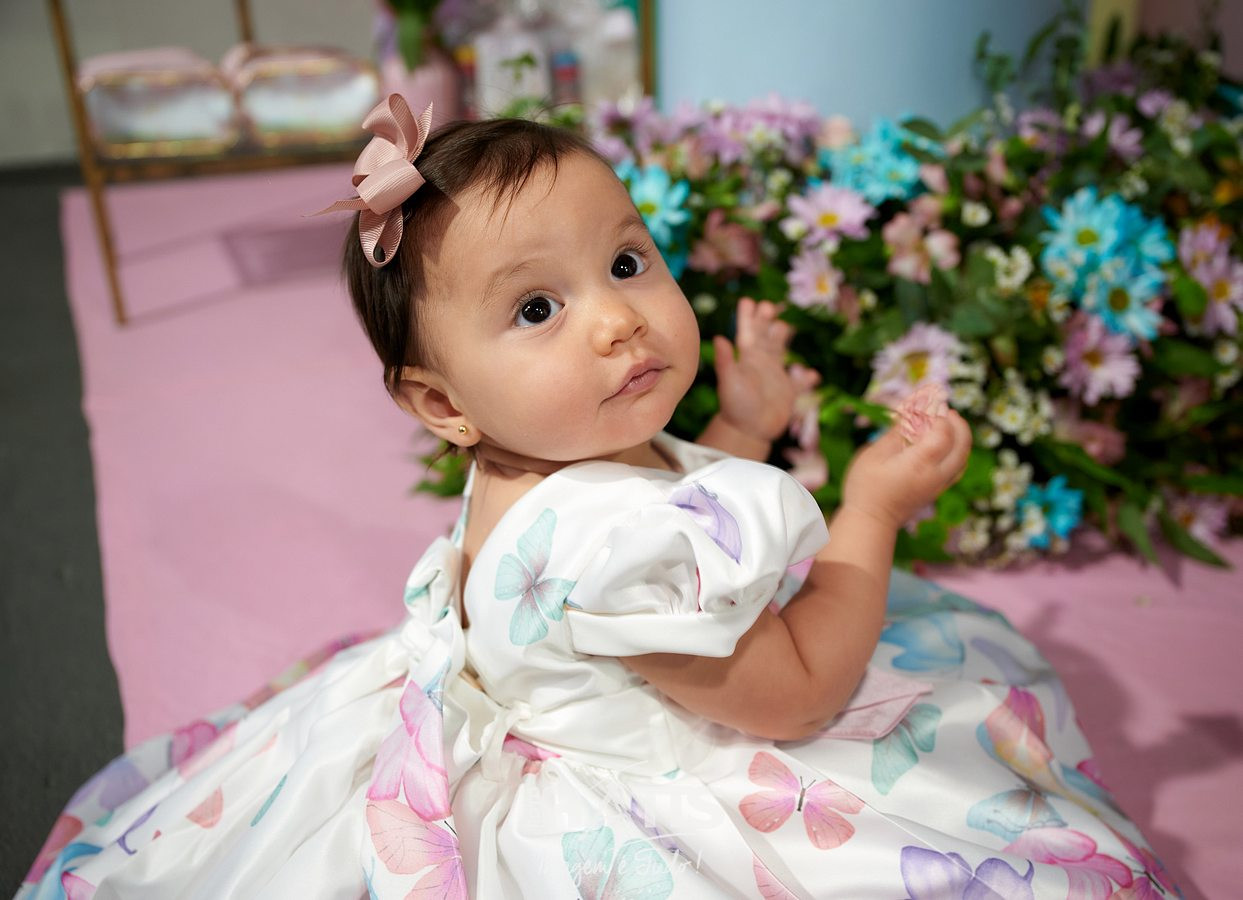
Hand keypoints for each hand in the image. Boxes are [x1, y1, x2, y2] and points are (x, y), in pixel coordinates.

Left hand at [714, 298, 800, 441]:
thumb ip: (726, 361)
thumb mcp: (729, 381)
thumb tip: (718, 337)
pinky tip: (811, 375)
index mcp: (747, 359)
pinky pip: (800, 383)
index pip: (748, 333)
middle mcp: (761, 364)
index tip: (748, 301)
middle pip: (766, 336)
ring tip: (786, 325)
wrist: (746, 431)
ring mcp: (775, 377)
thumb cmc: (735, 406)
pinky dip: (807, 379)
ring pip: (781, 351)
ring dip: (783, 338)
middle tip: (770, 305)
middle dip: (767, 320)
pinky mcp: (788, 393)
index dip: (748, 317)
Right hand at [841, 410, 971, 529]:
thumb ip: (896, 434)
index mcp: (919, 463)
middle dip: (957, 423)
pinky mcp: (937, 491)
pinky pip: (958, 468)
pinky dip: (958, 452)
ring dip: (960, 437)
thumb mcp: (873, 455)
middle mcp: (935, 474)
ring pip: (963, 457)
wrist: (871, 522)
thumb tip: (910, 414)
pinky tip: (945, 445)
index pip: (943, 433)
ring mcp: (939, 485)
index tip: (930, 404)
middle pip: (962, 444)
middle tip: (946, 410)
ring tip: (947, 423)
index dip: (939, 415)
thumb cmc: (865, 488)